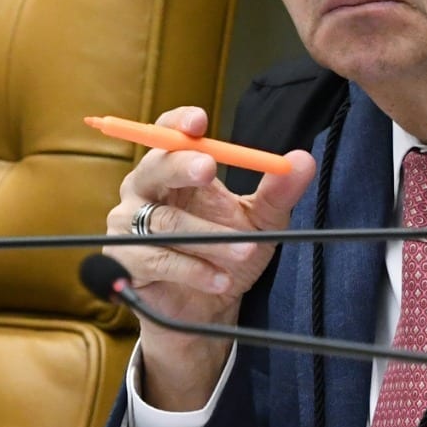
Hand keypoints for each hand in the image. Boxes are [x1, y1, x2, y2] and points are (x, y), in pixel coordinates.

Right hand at [103, 106, 314, 409]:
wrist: (207, 305)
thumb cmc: (226, 250)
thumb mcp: (261, 220)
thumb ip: (278, 190)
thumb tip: (303, 159)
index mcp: (173, 168)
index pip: (167, 133)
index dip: (179, 123)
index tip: (200, 121)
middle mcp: (144, 190)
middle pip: (154, 168)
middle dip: (182, 166)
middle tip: (210, 169)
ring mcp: (127, 225)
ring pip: (166, 222)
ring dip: (209, 238)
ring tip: (246, 251)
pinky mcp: (124, 261)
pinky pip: (157, 260)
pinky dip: (193, 270)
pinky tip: (220, 280)